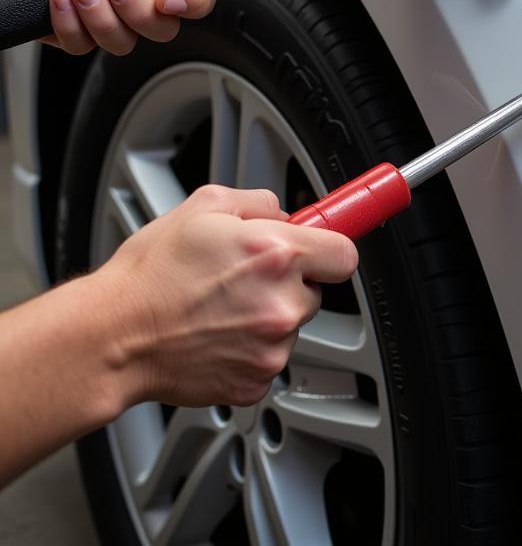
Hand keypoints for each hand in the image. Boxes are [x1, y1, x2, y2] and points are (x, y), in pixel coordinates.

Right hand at [94, 185, 357, 407]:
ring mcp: (271, 348)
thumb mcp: (205, 206)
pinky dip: (249, 349)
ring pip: (290, 324)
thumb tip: (284, 212)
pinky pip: (268, 358)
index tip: (323, 248)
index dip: (330, 248)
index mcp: (276, 254)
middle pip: (315, 289)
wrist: (113, 337)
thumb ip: (259, 202)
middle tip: (243, 277)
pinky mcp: (255, 382)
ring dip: (267, 316)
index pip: (345, 253)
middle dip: (288, 281)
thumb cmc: (150, 276)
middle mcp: (281, 303)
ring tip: (219, 307)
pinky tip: (216, 334)